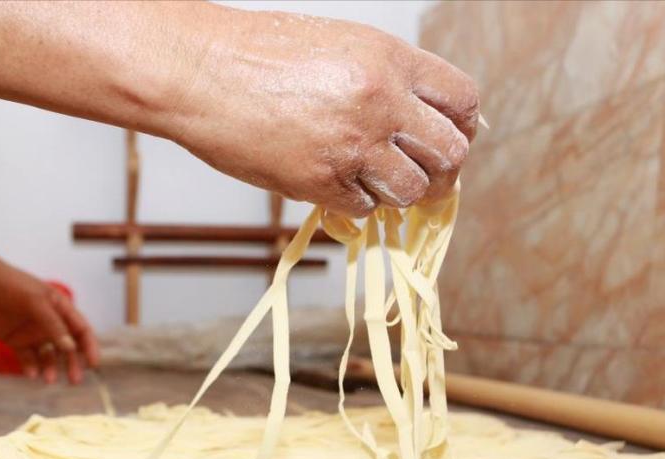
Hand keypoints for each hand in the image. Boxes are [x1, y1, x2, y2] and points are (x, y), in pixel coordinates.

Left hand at [0, 245, 99, 383]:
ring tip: (49, 379)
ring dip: (52, 368)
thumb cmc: (10, 284)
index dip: (90, 347)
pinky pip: (28, 358)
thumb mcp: (35, 302)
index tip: (93, 364)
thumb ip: (53, 325)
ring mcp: (32, 333)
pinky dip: (31, 368)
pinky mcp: (16, 341)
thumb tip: (70, 348)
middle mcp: (49, 323)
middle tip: (75, 380)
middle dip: (73, 363)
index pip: (81, 330)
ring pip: (49, 356)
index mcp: (60, 308)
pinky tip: (31, 374)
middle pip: (68, 347)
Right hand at [164, 8, 478, 215]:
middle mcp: (381, 103)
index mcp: (390, 60)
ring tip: (373, 179)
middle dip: (443, 170)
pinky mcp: (319, 181)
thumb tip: (424, 116)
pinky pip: (364, 208)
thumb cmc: (259, 53)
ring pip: (412, 190)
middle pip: (451, 153)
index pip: (463, 101)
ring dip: (398, 191)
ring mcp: (352, 145)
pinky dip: (355, 202)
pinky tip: (333, 182)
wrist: (201, 71)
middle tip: (425, 175)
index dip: (463, 126)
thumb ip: (386, 78)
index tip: (450, 138)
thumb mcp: (340, 45)